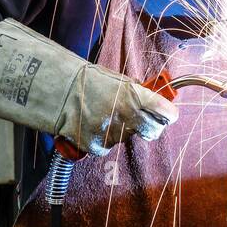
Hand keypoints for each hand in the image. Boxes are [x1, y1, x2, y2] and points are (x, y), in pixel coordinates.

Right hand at [57, 60, 177, 155]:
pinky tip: (94, 125)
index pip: (165, 111)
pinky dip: (105, 138)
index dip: (169, 113)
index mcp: (133, 96)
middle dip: (153, 126)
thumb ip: (138, 93)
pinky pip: (109, 145)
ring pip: (128, 136)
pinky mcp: (97, 146)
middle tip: (146, 121)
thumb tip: (157, 101)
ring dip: (122, 129)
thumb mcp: (118, 81)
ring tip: (104, 115)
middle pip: (153, 130)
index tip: (169, 114)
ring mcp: (111, 133)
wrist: (58, 92)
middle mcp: (125, 116)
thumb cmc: (89, 82)